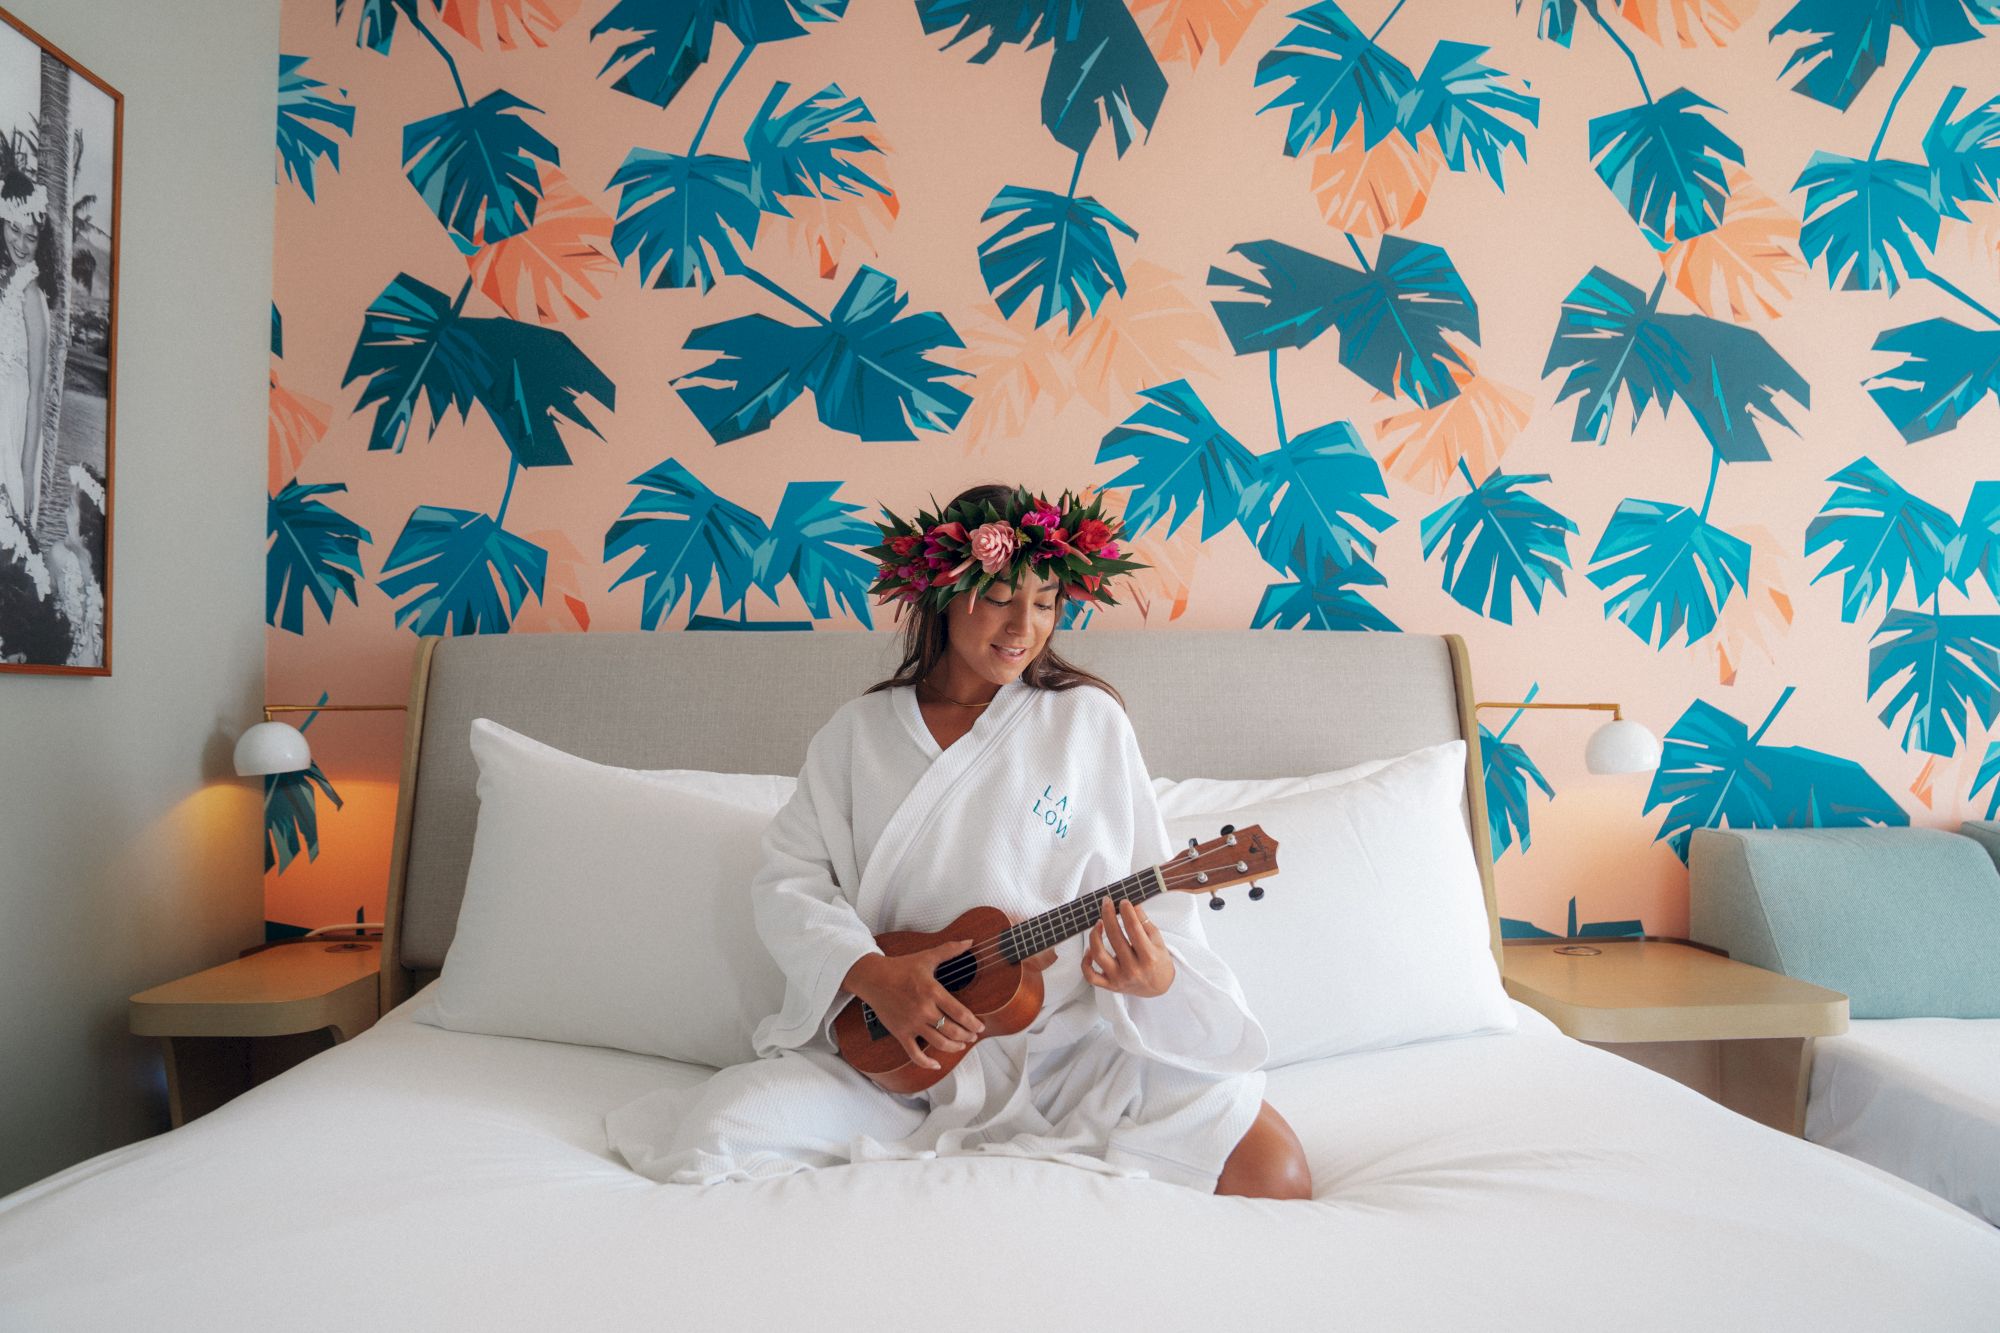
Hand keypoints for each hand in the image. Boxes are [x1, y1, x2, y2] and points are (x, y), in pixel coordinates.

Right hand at [843, 941, 985, 1071]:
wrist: (873, 978)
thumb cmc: (901, 967)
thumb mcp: (926, 956)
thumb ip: (949, 950)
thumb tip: (970, 941)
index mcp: (932, 991)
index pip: (960, 1013)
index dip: (973, 1023)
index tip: (980, 1027)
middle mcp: (924, 1010)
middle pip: (952, 1030)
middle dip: (967, 1036)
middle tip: (973, 1036)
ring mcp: (912, 1023)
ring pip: (938, 1043)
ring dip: (954, 1047)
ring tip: (961, 1045)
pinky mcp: (900, 1033)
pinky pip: (914, 1054)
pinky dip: (926, 1062)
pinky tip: (935, 1064)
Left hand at [1083, 899, 1174, 997]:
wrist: (1157, 987)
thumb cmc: (1158, 962)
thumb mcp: (1157, 941)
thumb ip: (1144, 923)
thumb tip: (1132, 905)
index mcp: (1148, 957)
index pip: (1134, 929)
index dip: (1127, 912)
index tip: (1123, 901)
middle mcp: (1133, 969)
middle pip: (1115, 938)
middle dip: (1109, 915)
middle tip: (1107, 902)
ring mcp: (1119, 978)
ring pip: (1099, 955)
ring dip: (1095, 935)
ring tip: (1098, 923)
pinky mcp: (1109, 985)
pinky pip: (1090, 975)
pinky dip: (1086, 962)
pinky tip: (1090, 948)